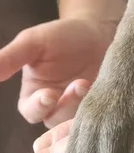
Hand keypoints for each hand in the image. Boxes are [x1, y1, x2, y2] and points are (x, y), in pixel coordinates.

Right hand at [0, 18, 115, 127]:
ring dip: (83, 104)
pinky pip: (97, 116)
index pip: (31, 111)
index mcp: (34, 95)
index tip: (49, 94)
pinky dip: (100, 108)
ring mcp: (78, 107)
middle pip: (55, 121)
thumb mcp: (33, 42)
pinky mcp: (99, 105)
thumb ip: (10, 58)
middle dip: (66, 107)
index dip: (39, 106)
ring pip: (76, 120)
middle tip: (78, 86)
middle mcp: (55, 106)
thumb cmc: (62, 35)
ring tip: (88, 82)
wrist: (97, 30)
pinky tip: (104, 92)